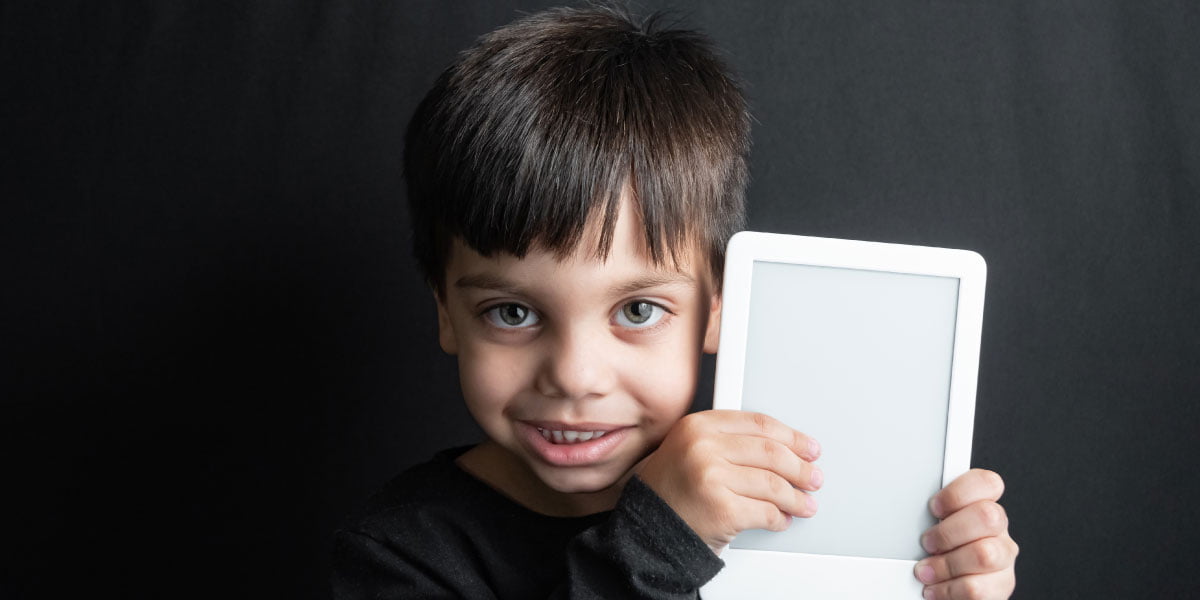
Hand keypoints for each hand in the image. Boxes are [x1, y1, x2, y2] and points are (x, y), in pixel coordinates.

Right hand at [634, 410, 821, 553]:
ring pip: (774, 485)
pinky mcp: (722, 511)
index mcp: (698, 426)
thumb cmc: (670, 492)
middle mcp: (703, 447)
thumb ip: (730, 441)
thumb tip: (785, 448)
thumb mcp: (690, 449)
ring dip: (796, 498)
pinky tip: (780, 519)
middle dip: (800, 468)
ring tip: (804, 504)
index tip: (806, 447)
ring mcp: (712, 479)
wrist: (646, 530)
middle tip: (813, 477)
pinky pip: (766, 513)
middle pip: (771, 453)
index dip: (791, 436)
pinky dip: (779, 519)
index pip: (759, 423)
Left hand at [915, 469, 1018, 598]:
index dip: (958, 493)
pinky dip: (948, 590)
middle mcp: (998, 529)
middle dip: (948, 532)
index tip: (934, 508)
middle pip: (987, 516)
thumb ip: (931, 512)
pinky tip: (935, 588)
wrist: (945, 588)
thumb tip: (898, 502)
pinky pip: (977, 588)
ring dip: (946, 565)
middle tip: (927, 543)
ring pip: (985, 554)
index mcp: (982, 505)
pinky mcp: (1001, 586)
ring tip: (926, 571)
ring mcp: (1003, 558)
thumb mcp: (932, 525)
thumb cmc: (936, 551)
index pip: (987, 483)